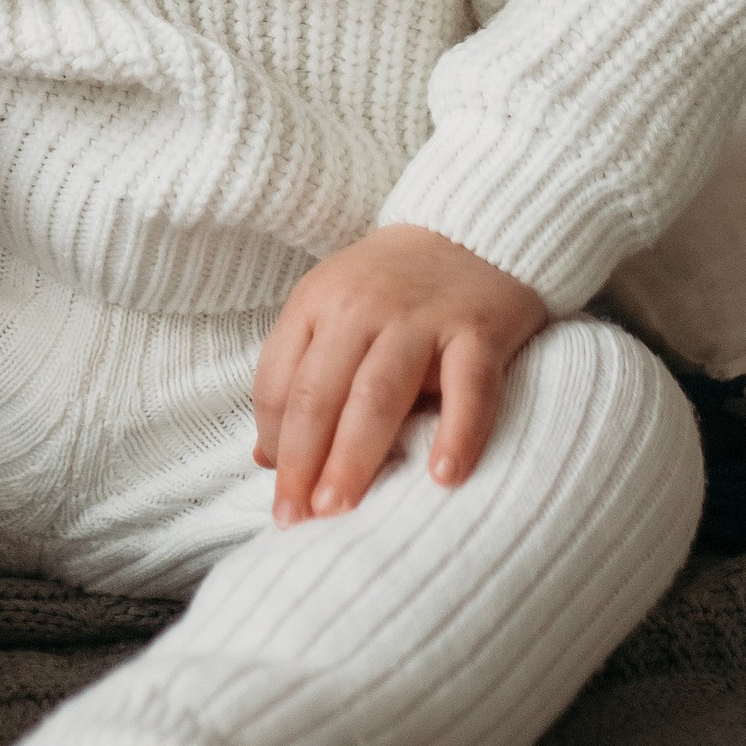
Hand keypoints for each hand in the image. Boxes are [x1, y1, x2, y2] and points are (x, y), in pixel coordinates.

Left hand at [253, 227, 547, 525]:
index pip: (280, 382)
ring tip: (340, 509)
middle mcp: (362, 307)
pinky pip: (468, 388)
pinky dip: (458, 433)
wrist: (476, 226)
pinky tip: (443, 477)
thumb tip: (266, 458)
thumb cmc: (395, 287)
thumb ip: (300, 376)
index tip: (281, 494)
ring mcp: (422, 317)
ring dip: (355, 457)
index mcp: (317, 302)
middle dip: (303, 462)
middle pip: (320, 394)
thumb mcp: (334, 312)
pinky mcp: (479, 329)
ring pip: (378, 394)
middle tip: (297, 520)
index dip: (275, 442)